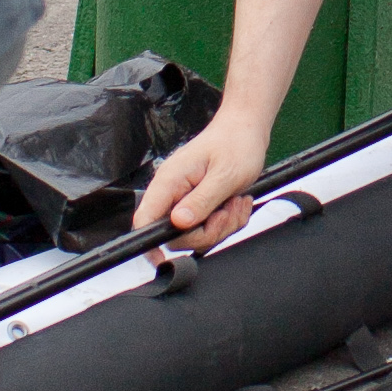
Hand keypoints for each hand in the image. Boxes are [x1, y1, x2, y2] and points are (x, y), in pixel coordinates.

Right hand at [134, 108, 274, 248]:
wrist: (246, 130)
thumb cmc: (235, 144)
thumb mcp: (224, 175)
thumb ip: (201, 201)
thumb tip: (179, 223)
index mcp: (170, 181)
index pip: (145, 218)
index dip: (149, 243)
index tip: (161, 260)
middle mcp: (174, 192)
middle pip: (177, 235)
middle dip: (208, 231)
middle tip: (227, 211)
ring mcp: (186, 199)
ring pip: (196, 234)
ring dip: (222, 225)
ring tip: (235, 202)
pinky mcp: (200, 205)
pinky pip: (210, 228)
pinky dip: (228, 221)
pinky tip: (237, 201)